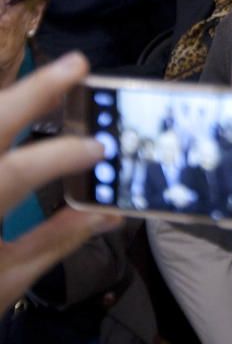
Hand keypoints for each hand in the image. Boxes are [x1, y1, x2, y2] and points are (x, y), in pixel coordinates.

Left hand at [0, 53, 120, 311]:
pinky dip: (1, 115)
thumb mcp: (9, 279)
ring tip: (51, 77)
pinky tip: (17, 107)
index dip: (60, 156)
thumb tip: (109, 213)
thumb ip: (57, 240)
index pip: (17, 173)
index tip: (101, 147)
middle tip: (78, 64)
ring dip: (10, 96)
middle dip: (33, 91)